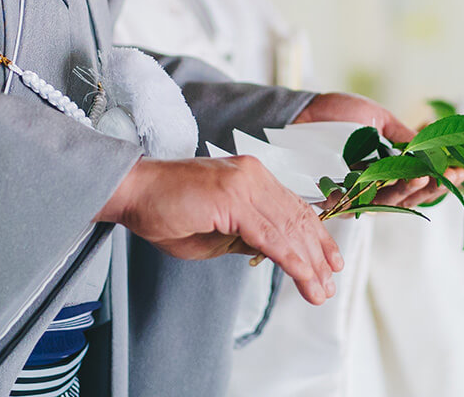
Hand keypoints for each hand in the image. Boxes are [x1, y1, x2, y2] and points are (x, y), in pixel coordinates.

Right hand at [96, 157, 343, 305]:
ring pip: (289, 228)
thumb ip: (246, 236)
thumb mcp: (216, 230)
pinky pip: (271, 235)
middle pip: (298, 217)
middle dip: (318, 254)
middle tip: (329, 284)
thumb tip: (274, 253)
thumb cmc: (165, 210)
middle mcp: (254, 173)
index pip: (293, 206)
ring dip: (309, 264)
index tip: (330, 260)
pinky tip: (304, 277)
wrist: (133, 191)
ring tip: (320, 290)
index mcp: (252, 175)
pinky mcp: (234, 197)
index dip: (316, 235)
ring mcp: (246, 182)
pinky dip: (292, 260)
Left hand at [294, 92, 452, 208]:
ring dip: (409, 191)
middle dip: (432, 188)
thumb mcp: (377, 119)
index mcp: (385, 171)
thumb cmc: (336, 114)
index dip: (440, 180)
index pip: (417, 184)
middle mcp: (372, 187)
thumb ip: (404, 136)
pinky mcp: (333, 195)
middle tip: (452, 176)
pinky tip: (397, 181)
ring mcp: (353, 194)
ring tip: (425, 177)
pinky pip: (361, 199)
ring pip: (389, 202)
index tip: (461, 171)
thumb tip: (435, 147)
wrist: (302, 110)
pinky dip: (379, 192)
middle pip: (408, 197)